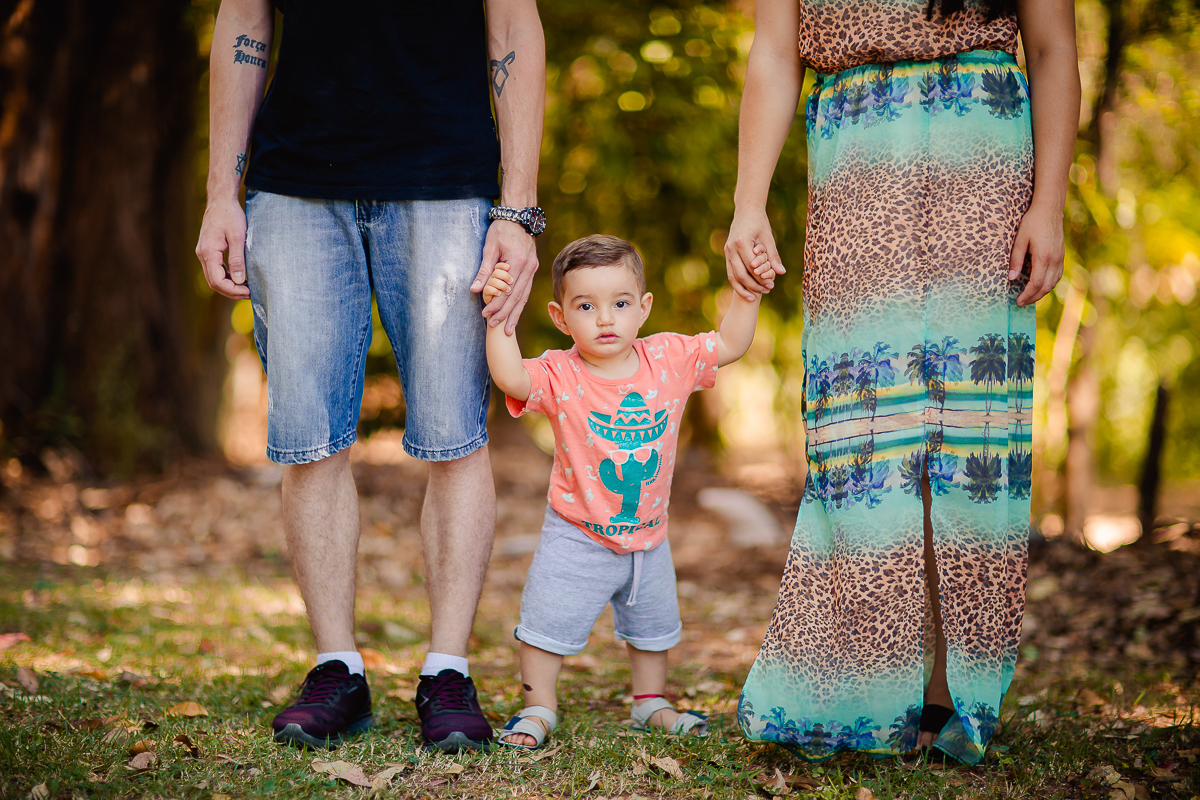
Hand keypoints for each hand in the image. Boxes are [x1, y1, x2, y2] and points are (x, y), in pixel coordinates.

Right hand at [195, 197, 250, 299]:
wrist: (221, 200)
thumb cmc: (230, 215)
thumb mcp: (237, 237)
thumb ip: (237, 259)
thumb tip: (239, 280)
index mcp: (208, 252)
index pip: (217, 281)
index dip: (233, 290)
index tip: (249, 292)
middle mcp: (202, 254)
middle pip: (214, 283)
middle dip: (231, 292)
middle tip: (250, 294)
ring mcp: (204, 253)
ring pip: (214, 278)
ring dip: (229, 286)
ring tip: (247, 289)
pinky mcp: (208, 251)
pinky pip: (215, 270)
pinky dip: (227, 278)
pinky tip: (240, 278)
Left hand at [471, 219, 537, 333]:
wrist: (519, 217)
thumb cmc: (501, 230)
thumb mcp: (489, 248)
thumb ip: (484, 270)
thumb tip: (475, 289)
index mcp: (518, 262)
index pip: (506, 290)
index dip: (496, 304)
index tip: (485, 314)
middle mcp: (529, 268)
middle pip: (517, 297)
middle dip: (505, 314)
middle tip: (494, 327)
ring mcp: (533, 269)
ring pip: (524, 297)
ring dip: (514, 314)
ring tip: (507, 329)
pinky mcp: (532, 269)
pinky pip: (526, 291)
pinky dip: (519, 304)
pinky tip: (514, 314)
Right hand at [724, 208, 784, 300]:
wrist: (746, 211)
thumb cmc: (760, 223)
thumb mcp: (769, 238)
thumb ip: (773, 256)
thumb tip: (781, 272)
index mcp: (742, 243)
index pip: (752, 267)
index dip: (761, 279)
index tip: (772, 285)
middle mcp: (731, 249)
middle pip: (741, 275)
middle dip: (753, 286)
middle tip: (766, 291)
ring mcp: (727, 252)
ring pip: (733, 276)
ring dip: (744, 288)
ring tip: (754, 298)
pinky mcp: (727, 254)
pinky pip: (730, 272)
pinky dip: (738, 283)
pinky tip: (747, 290)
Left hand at [1010, 199, 1064, 306]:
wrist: (1049, 209)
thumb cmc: (1032, 222)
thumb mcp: (1020, 240)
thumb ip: (1015, 260)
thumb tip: (1010, 278)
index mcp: (1043, 257)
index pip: (1036, 283)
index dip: (1027, 295)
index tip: (1018, 301)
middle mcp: (1055, 260)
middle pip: (1046, 287)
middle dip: (1033, 297)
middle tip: (1021, 303)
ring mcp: (1060, 258)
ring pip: (1053, 283)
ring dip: (1042, 292)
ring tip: (1029, 297)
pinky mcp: (1061, 255)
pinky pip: (1057, 276)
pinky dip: (1049, 284)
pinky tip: (1040, 286)